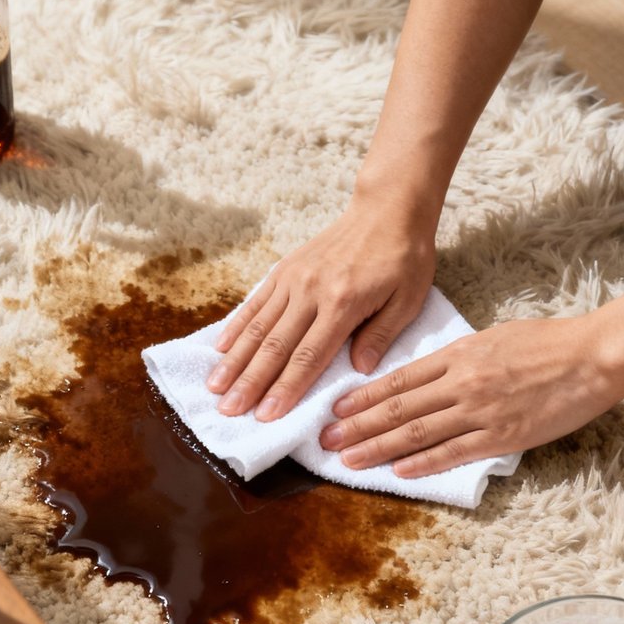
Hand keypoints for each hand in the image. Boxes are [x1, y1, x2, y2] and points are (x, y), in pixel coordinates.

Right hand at [206, 204, 435, 420]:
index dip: (286, 388)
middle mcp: (311, 291)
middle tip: (229, 410)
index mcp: (343, 303)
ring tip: (215, 387)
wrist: (387, 208)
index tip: (266, 415)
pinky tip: (219, 349)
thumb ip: (381, 335)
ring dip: (235, 359)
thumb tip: (359, 370)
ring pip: (258, 326)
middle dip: (250, 382)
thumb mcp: (409, 299)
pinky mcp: (285, 269)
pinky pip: (256, 302)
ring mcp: (294, 279)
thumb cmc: (404, 257)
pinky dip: (236, 327)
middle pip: (275, 346)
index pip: (309, 356)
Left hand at [319, 315, 623, 475]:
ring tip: (348, 461)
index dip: (363, 398)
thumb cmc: (546, 342)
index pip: (398, 379)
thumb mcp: (492, 337)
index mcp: (458, 354)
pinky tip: (398, 472)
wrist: (592, 355)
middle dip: (357, 427)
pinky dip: (424, 463)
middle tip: (325, 442)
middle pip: (398, 408)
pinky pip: (454, 452)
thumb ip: (457, 357)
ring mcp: (481, 410)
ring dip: (378, 448)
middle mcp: (461, 382)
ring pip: (418, 432)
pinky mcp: (503, 435)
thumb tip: (427, 375)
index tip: (335, 411)